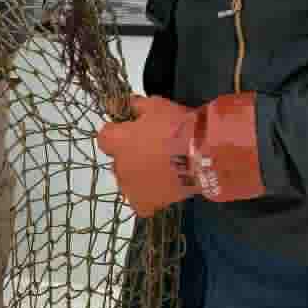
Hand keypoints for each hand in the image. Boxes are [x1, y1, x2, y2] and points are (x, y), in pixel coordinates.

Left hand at [94, 92, 264, 216]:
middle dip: (130, 154)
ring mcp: (130, 187)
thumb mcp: (156, 105)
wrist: (202, 155)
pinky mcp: (144, 203)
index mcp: (116, 141)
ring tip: (161, 169)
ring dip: (138, 174)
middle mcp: (118, 165)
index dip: (118, 132)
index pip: (105, 136)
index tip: (132, 129)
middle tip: (152, 149)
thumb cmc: (177, 127)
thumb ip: (136, 105)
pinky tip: (161, 187)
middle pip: (118, 160)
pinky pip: (140, 201)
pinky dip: (148, 196)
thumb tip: (128, 104)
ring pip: (127, 180)